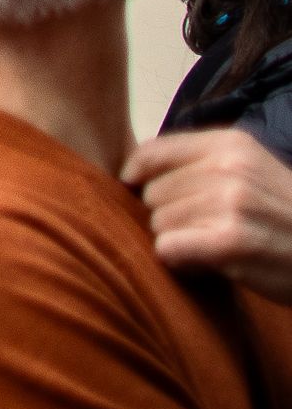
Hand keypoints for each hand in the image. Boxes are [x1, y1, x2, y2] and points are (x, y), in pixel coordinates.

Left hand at [123, 128, 291, 303]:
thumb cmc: (287, 219)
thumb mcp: (253, 171)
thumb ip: (201, 163)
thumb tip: (132, 170)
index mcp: (231, 144)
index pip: (152, 152)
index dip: (138, 175)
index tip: (138, 190)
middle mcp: (228, 168)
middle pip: (152, 192)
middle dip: (168, 214)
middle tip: (204, 229)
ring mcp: (230, 203)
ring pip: (158, 223)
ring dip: (178, 240)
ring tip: (214, 246)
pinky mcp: (231, 242)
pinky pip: (168, 248)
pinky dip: (180, 260)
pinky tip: (207, 263)